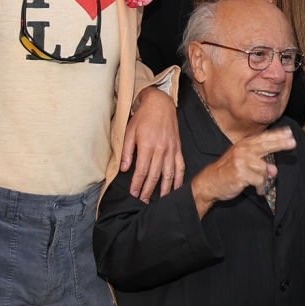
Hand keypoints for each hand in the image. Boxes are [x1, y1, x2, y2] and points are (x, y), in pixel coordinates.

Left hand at [122, 86, 184, 201]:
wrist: (160, 104)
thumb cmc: (143, 117)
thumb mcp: (129, 131)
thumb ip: (127, 151)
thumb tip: (124, 169)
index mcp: (147, 146)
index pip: (141, 171)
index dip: (137, 185)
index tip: (133, 195)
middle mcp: (160, 149)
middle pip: (154, 176)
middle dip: (148, 191)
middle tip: (143, 202)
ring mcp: (171, 150)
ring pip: (168, 174)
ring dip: (164, 190)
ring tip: (159, 201)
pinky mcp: (178, 148)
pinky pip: (180, 167)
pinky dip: (179, 179)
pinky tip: (176, 189)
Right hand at [189, 128, 295, 214]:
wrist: (209, 182)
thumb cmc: (227, 171)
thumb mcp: (242, 161)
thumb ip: (259, 162)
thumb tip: (274, 169)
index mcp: (243, 145)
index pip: (263, 137)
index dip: (277, 134)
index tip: (289, 132)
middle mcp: (242, 150)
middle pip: (265, 145)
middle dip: (280, 144)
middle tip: (292, 143)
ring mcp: (241, 161)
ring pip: (264, 168)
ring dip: (265, 179)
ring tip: (260, 185)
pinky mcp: (241, 173)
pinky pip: (260, 180)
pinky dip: (261, 187)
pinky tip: (258, 190)